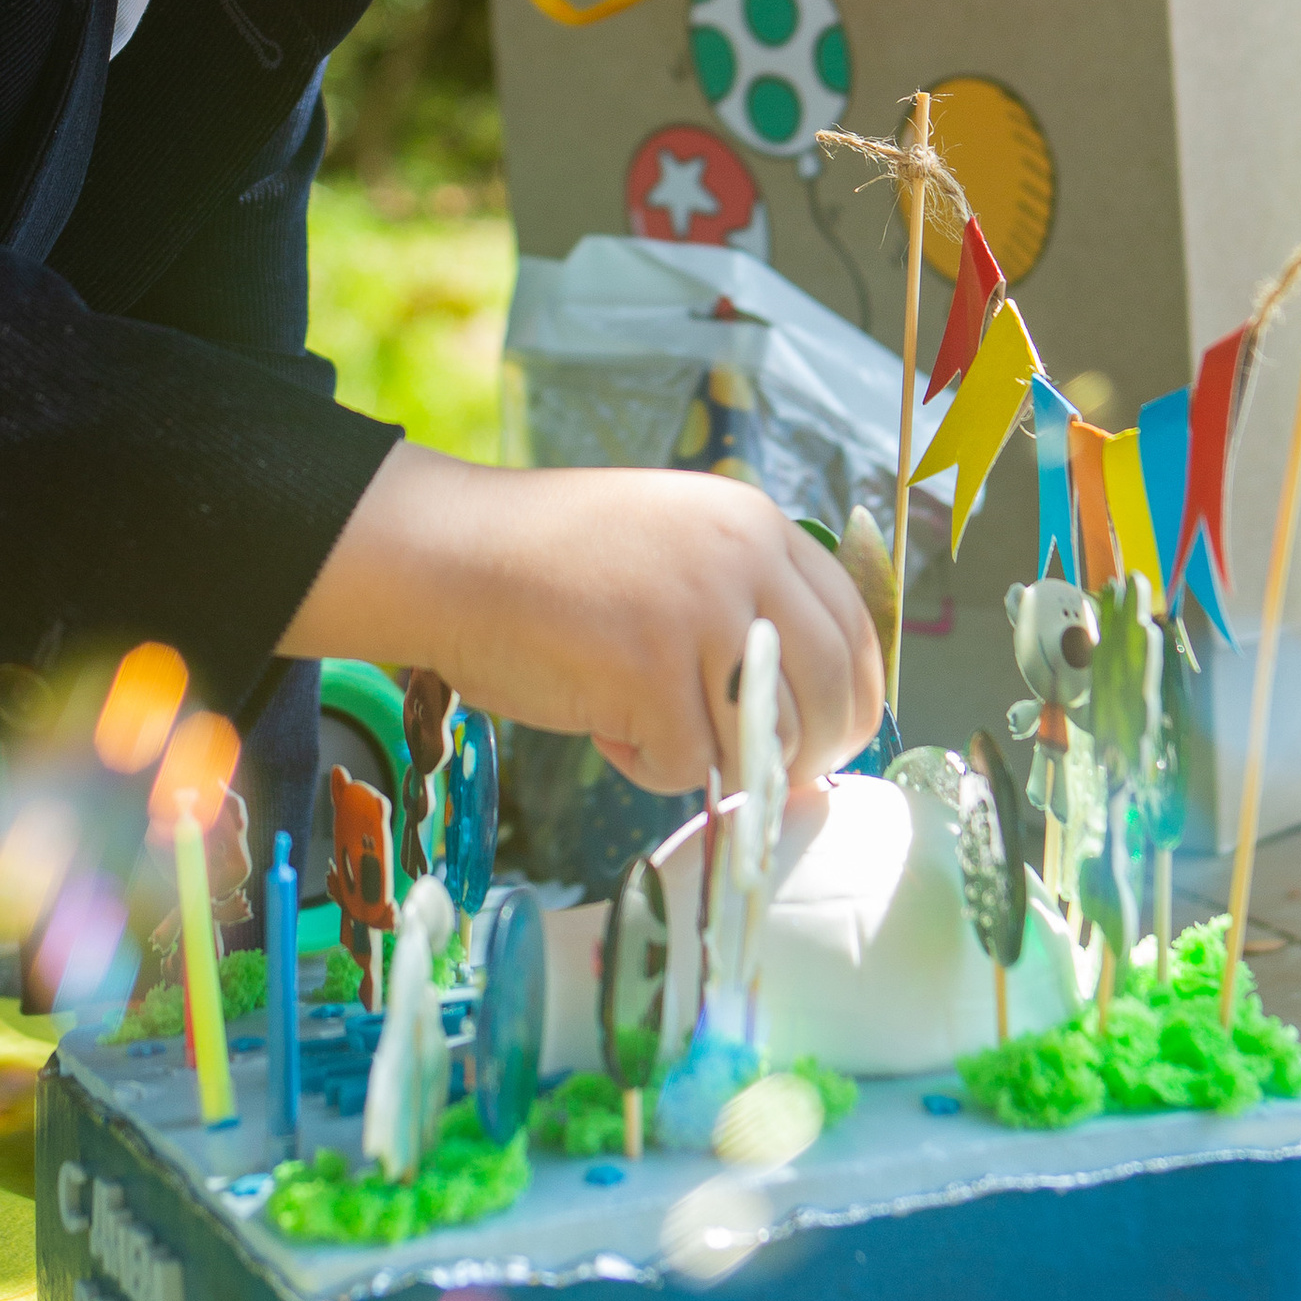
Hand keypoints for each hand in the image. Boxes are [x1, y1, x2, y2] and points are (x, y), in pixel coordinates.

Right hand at [280, 442, 884, 793]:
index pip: (853, 627)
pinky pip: (688, 765)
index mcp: (754, 524)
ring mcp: (699, 613)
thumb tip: (802, 713)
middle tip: (762, 776)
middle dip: (807, 755)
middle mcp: (742, 559)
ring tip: (645, 725)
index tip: (827, 741)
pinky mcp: (651, 671)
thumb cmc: (547, 562)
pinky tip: (603, 727)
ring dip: (712, 758)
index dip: (851, 699)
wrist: (446, 552)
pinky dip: (647, 766)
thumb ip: (740, 603)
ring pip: (764, 739)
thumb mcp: (672, 549)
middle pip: (830, 692)